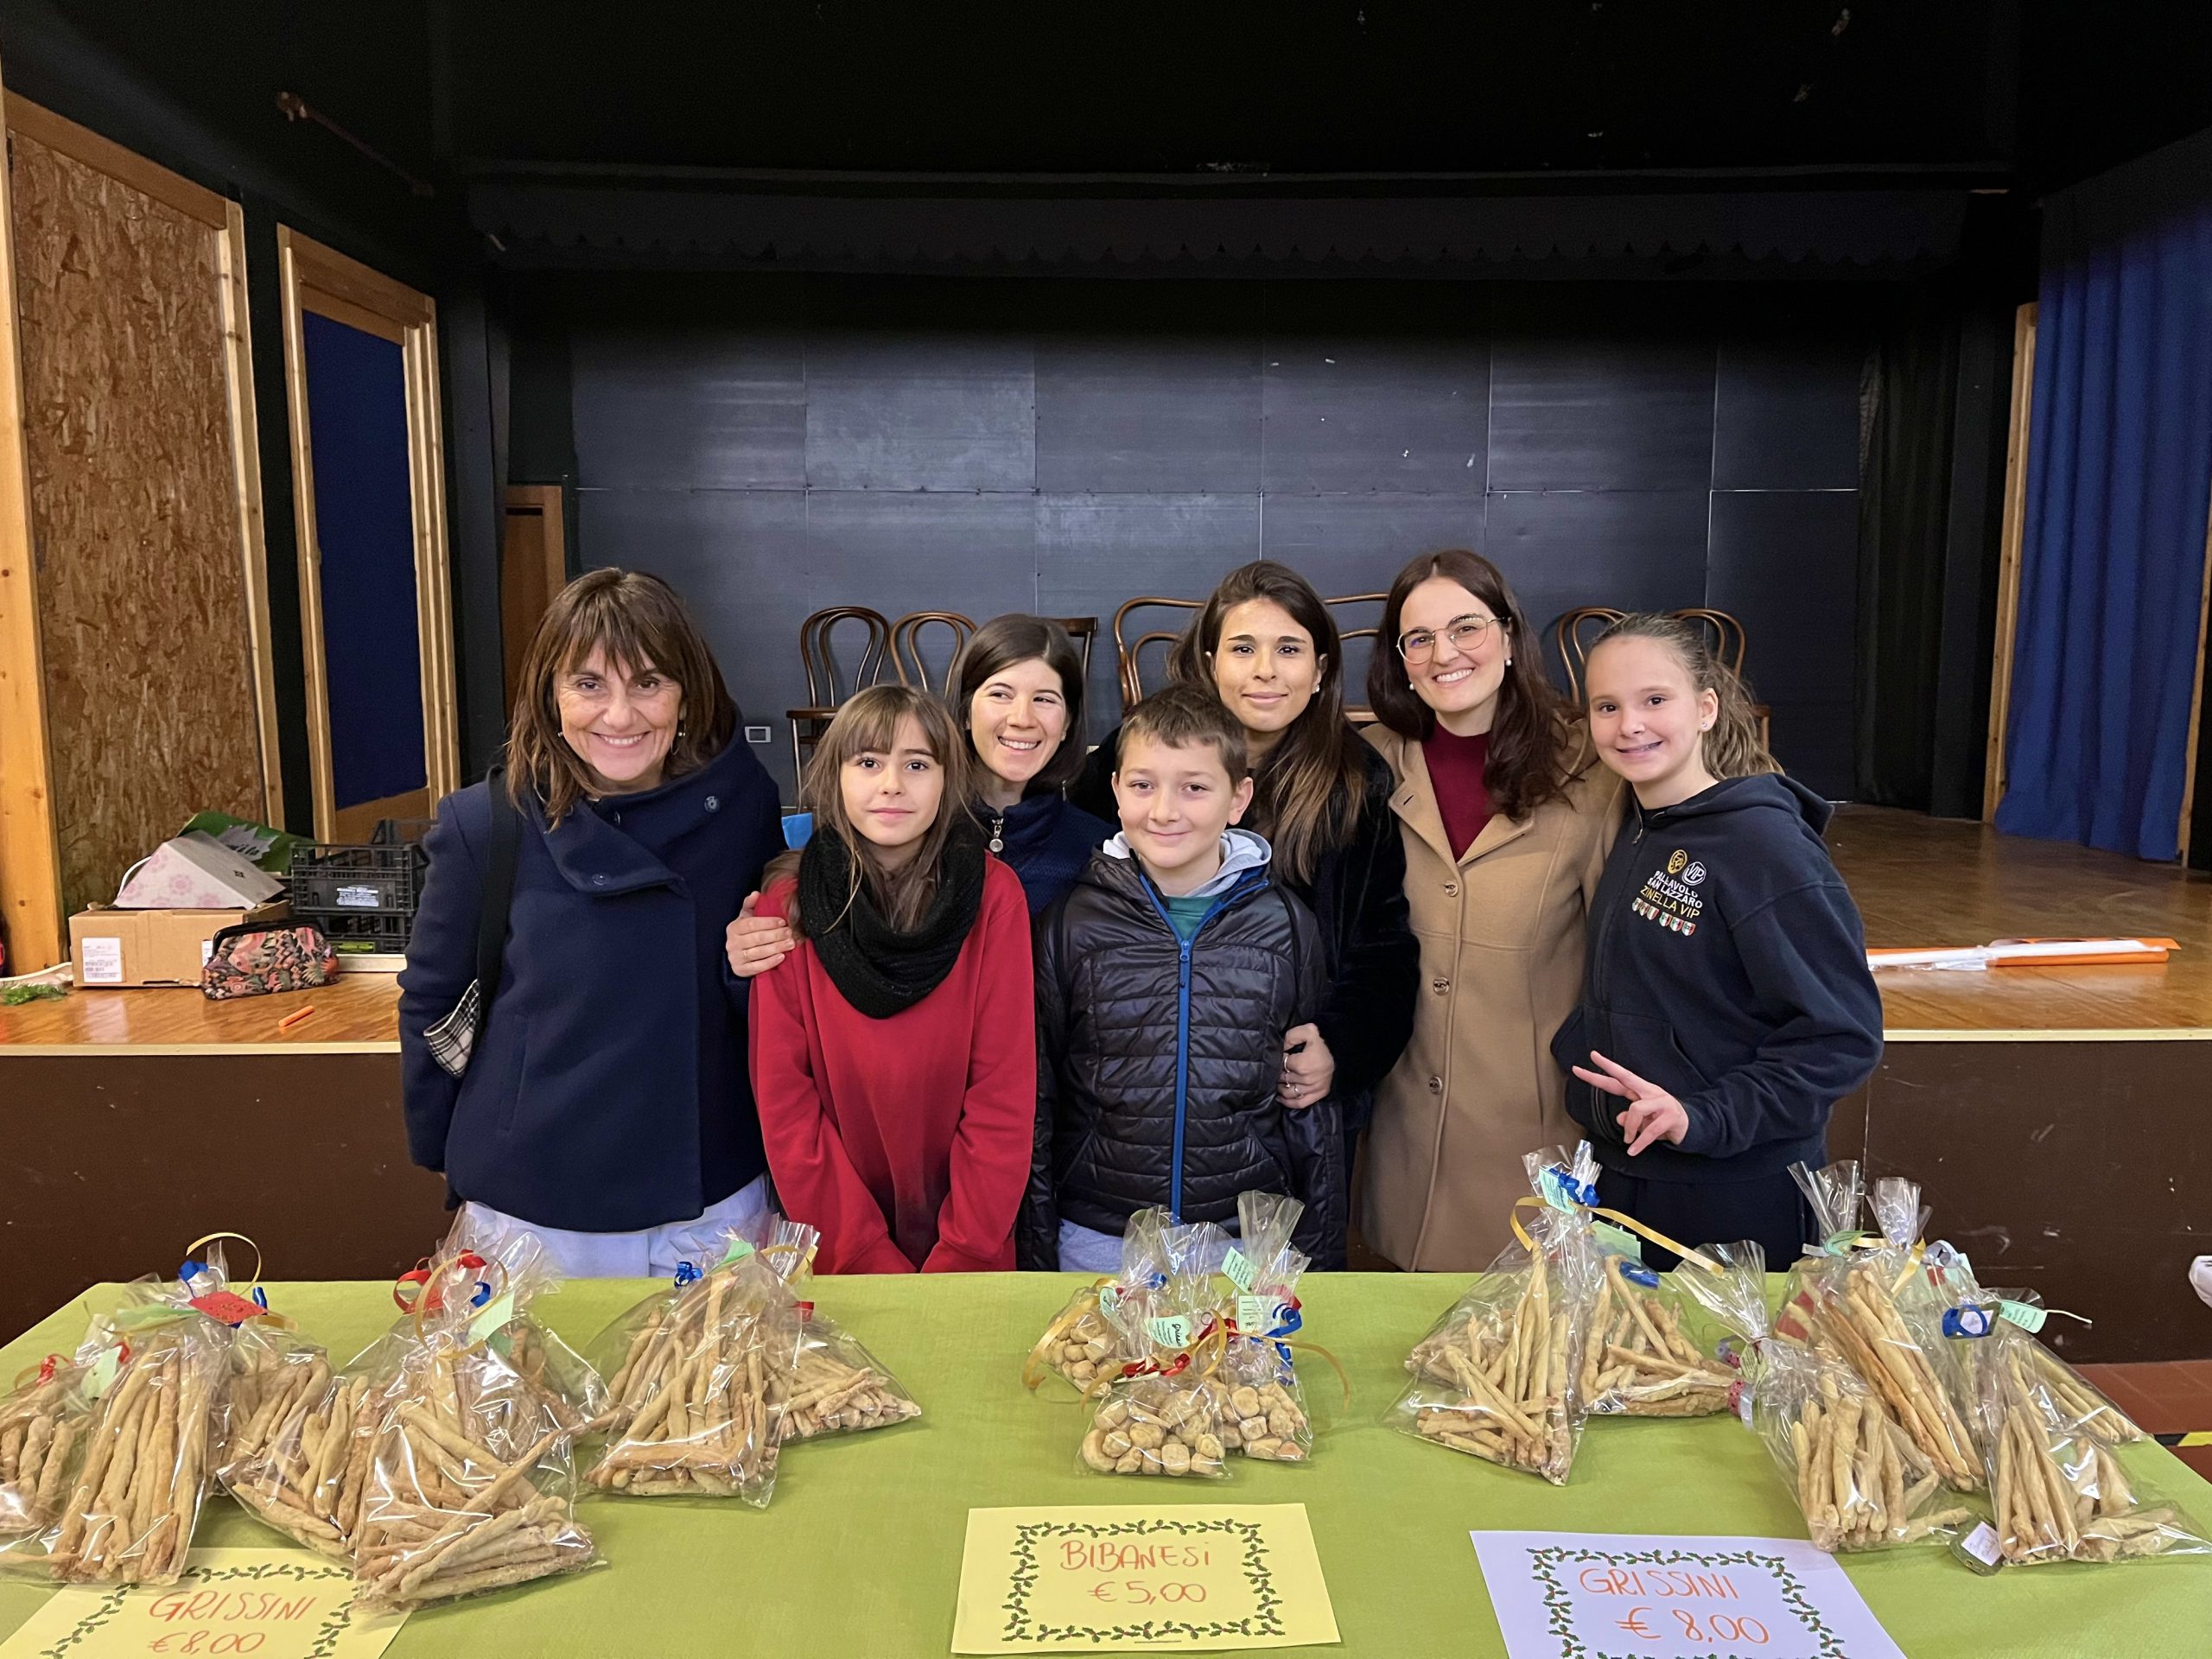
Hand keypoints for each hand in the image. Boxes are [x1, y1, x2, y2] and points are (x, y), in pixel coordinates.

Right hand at [724, 891, 794, 978]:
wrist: (739, 956)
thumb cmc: (746, 934)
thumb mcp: (746, 919)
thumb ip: (751, 905)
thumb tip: (756, 893)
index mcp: (733, 928)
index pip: (750, 924)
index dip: (767, 922)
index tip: (782, 922)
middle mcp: (732, 943)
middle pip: (756, 938)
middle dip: (776, 935)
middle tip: (790, 933)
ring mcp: (734, 958)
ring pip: (758, 952)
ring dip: (776, 948)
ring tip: (790, 944)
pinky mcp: (740, 970)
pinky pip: (756, 967)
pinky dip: (770, 962)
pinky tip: (781, 957)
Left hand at [1279, 1024, 1334, 1110]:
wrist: (1341, 1054)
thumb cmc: (1322, 1043)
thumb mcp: (1308, 1031)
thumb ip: (1292, 1036)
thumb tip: (1281, 1047)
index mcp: (1303, 1064)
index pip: (1282, 1064)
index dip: (1279, 1059)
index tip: (1281, 1056)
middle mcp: (1307, 1079)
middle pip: (1283, 1078)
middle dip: (1279, 1073)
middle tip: (1277, 1069)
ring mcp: (1312, 1089)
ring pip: (1288, 1092)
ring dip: (1281, 1087)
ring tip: (1278, 1082)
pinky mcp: (1318, 1095)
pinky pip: (1299, 1103)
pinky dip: (1288, 1102)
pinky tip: (1280, 1098)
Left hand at [1570, 1050, 1690, 1155]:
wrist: (1691, 1127)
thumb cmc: (1663, 1120)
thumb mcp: (1643, 1121)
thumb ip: (1629, 1118)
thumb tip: (1620, 1119)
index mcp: (1642, 1090)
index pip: (1621, 1077)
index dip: (1606, 1068)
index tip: (1592, 1056)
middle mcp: (1650, 1091)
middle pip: (1626, 1077)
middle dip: (1604, 1073)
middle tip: (1583, 1071)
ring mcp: (1662, 1102)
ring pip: (1635, 1109)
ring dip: (1630, 1128)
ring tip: (1629, 1140)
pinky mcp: (1671, 1116)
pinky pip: (1650, 1130)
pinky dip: (1640, 1143)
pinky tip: (1633, 1150)